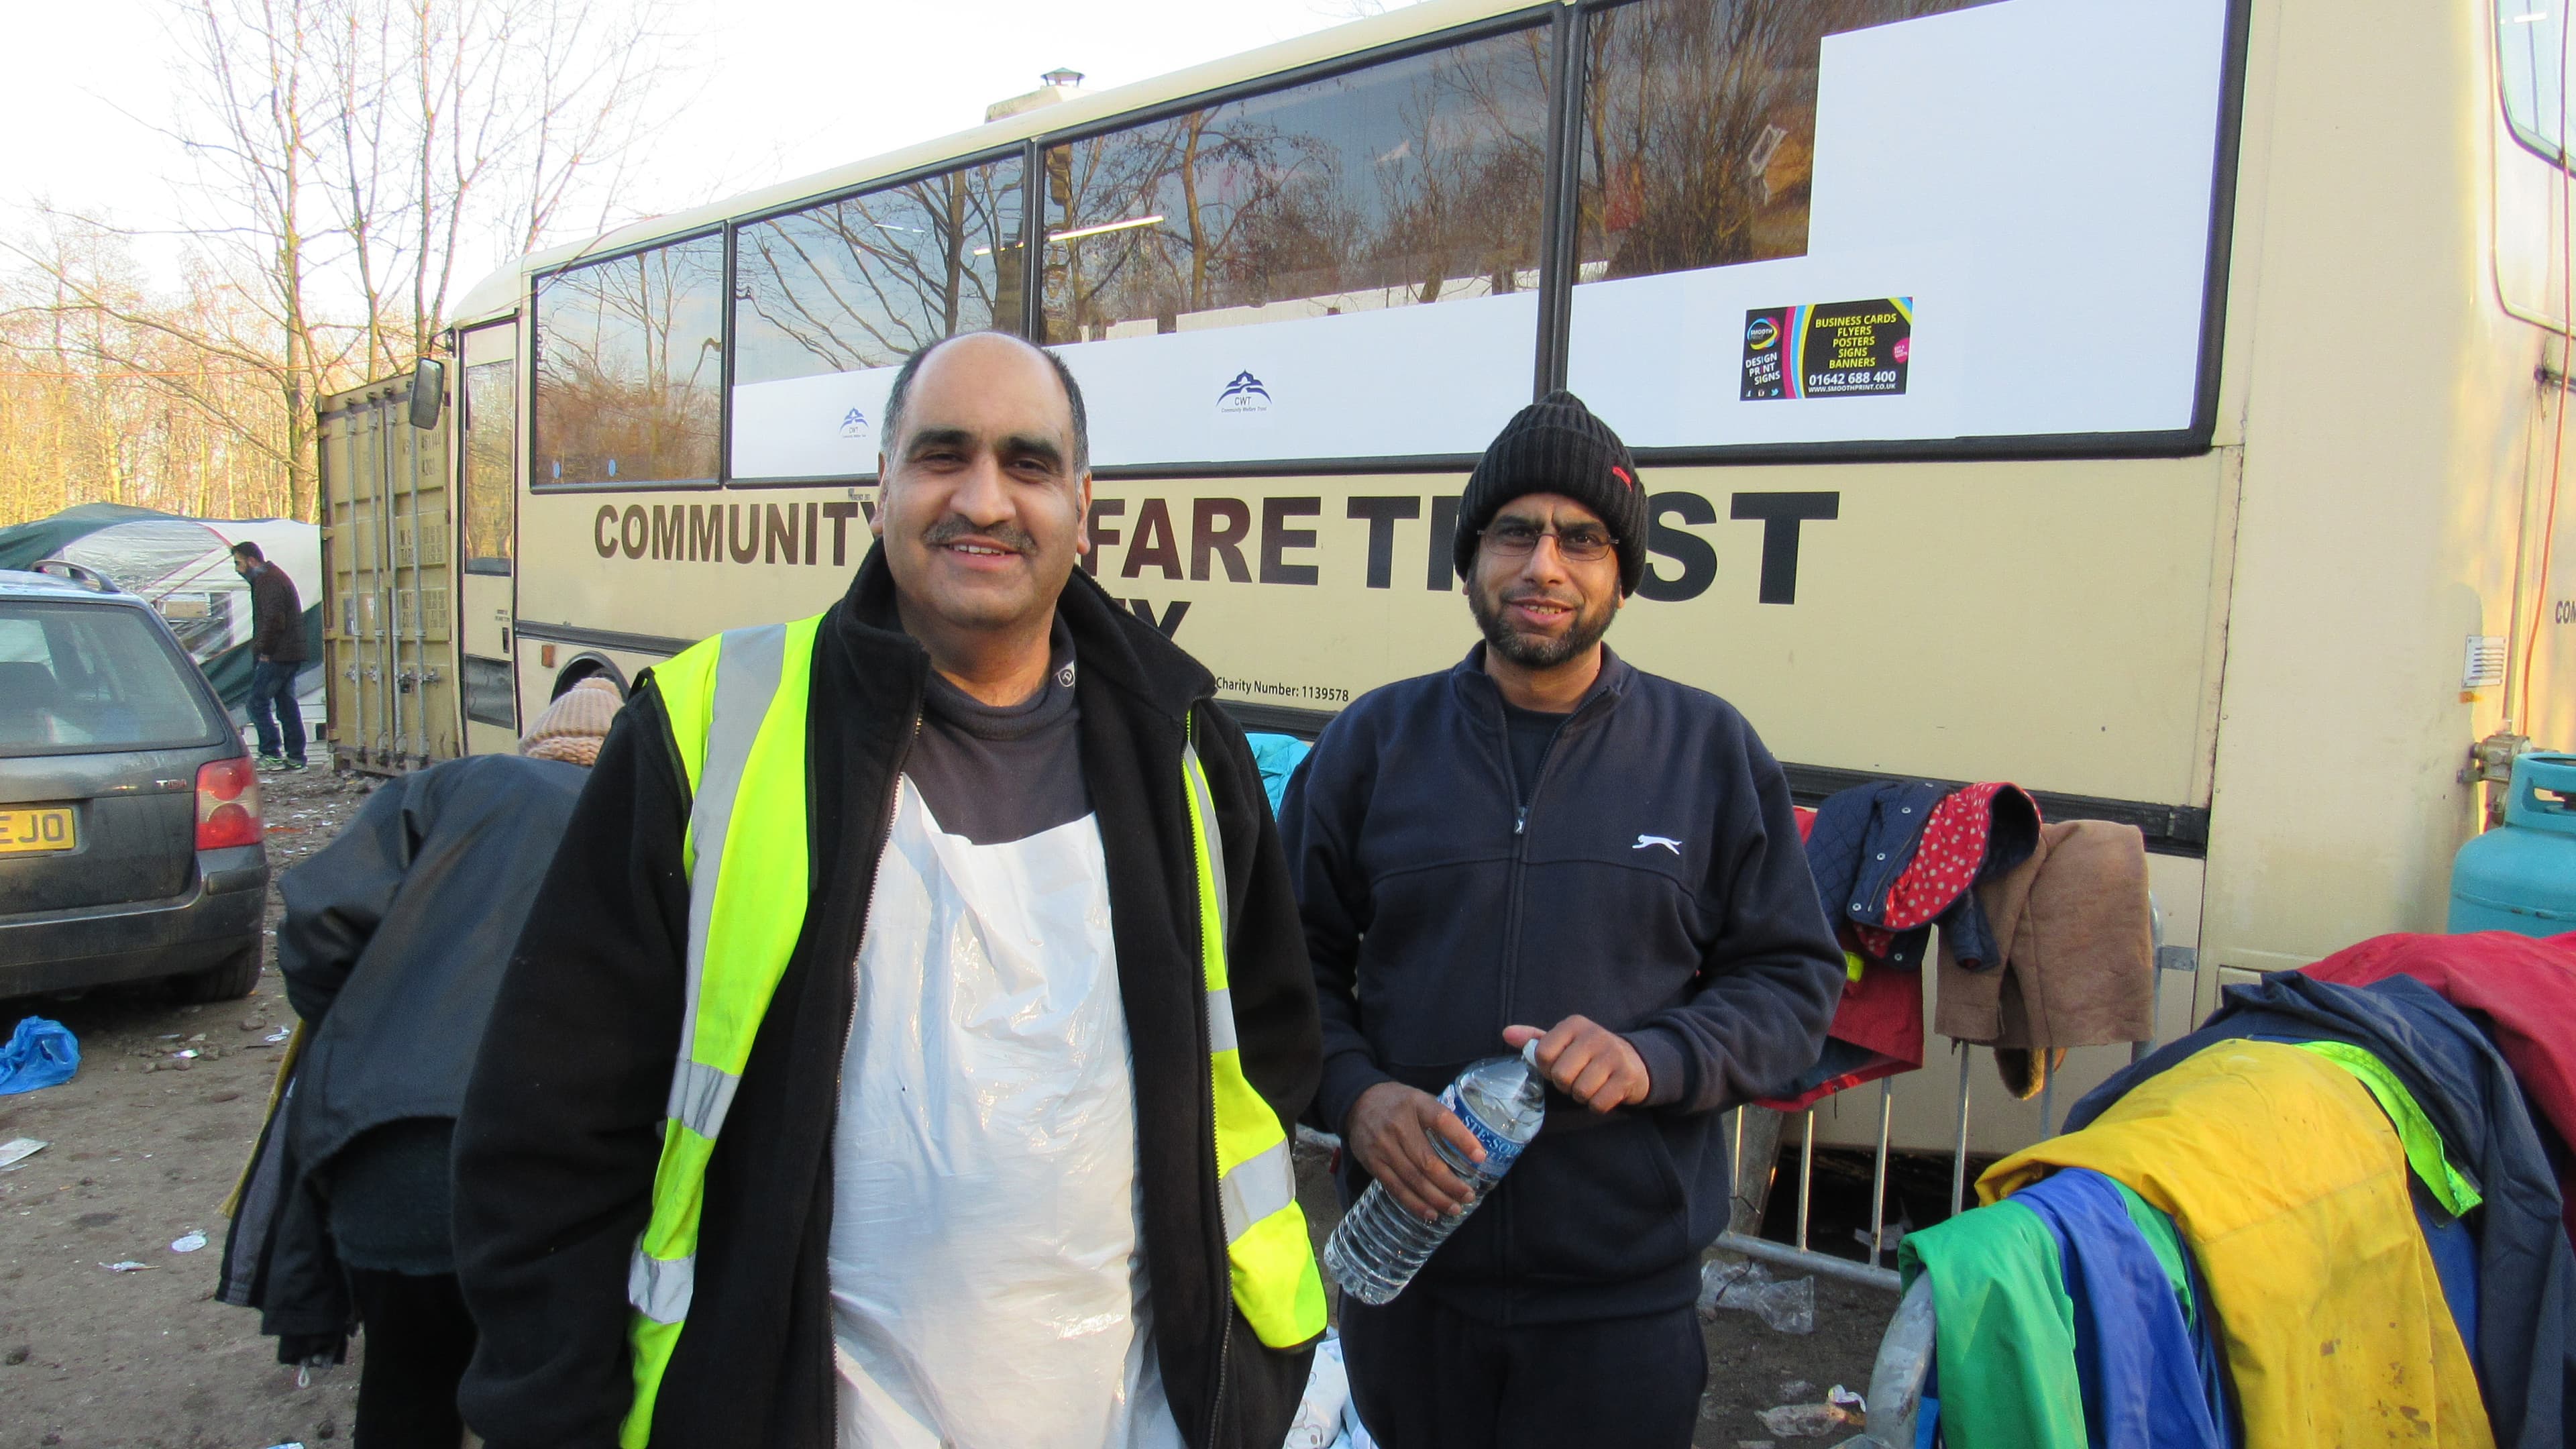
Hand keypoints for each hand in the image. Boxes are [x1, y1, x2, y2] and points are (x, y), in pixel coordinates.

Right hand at [1345, 1081, 1484, 1221]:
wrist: (1357, 1103)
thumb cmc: (1398, 1104)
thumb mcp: (1420, 1099)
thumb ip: (1441, 1119)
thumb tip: (1473, 1149)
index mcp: (1416, 1104)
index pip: (1442, 1120)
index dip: (1462, 1139)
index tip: (1480, 1158)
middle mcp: (1398, 1125)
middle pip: (1427, 1161)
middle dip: (1451, 1183)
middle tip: (1468, 1195)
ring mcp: (1383, 1146)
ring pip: (1413, 1179)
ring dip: (1436, 1198)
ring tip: (1455, 1208)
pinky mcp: (1372, 1163)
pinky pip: (1396, 1188)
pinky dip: (1415, 1203)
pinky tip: (1431, 1212)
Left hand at [1503, 1015, 1650, 1113]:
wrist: (1634, 1061)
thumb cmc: (1589, 1054)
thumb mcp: (1563, 1042)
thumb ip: (1535, 1040)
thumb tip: (1506, 1033)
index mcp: (1574, 1024)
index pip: (1543, 1054)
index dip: (1547, 1069)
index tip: (1559, 1066)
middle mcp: (1594, 1035)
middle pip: (1561, 1075)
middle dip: (1565, 1085)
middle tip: (1576, 1079)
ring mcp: (1613, 1055)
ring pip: (1580, 1091)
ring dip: (1581, 1096)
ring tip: (1590, 1085)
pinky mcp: (1627, 1076)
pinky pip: (1598, 1103)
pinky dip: (1597, 1105)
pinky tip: (1604, 1092)